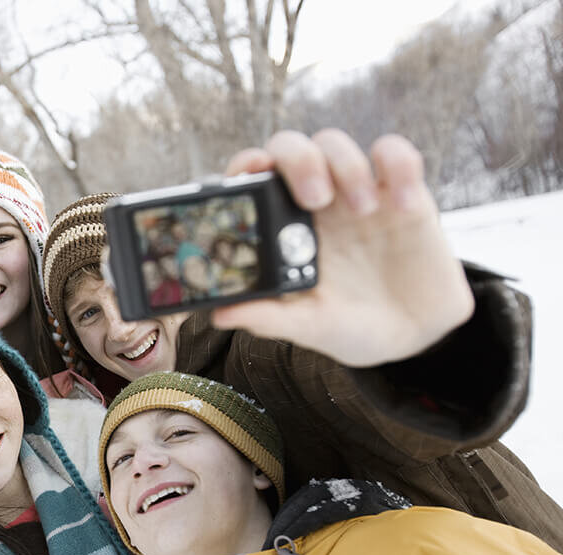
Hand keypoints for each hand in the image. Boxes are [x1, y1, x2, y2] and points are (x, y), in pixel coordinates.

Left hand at [213, 129, 473, 367]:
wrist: (413, 332)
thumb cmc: (351, 325)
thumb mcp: (310, 326)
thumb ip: (269, 318)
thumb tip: (220, 315)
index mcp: (281, 228)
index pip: (252, 180)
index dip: (246, 166)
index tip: (253, 171)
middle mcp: (313, 202)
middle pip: (290, 147)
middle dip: (297, 160)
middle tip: (316, 198)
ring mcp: (355, 192)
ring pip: (335, 143)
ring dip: (346, 166)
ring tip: (364, 211)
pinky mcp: (401, 191)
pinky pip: (396, 154)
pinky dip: (400, 168)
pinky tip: (405, 206)